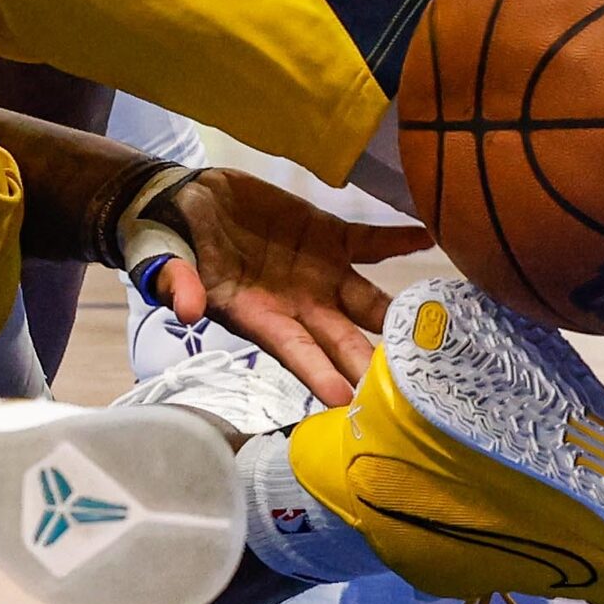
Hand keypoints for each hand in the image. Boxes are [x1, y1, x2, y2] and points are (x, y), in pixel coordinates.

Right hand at [139, 168, 432, 401]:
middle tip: (416, 390)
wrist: (183, 203)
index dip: (321, 374)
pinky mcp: (328, 237)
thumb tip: (184, 308)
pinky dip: (398, 241)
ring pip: (368, 301)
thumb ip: (177, 282)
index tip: (349, 400)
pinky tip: (427, 237)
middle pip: (345, 341)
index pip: (296, 352)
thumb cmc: (169, 242)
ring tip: (440, 326)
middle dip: (377, 364)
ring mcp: (319, 274)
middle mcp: (299, 305)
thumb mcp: (163, 262)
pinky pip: (370, 243)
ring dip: (400, 314)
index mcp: (260, 318)